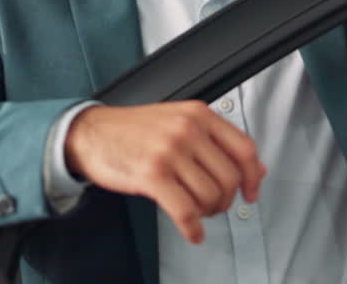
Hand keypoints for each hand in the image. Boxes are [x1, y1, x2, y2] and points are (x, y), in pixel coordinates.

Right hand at [65, 101, 265, 243]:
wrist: (90, 133)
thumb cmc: (133, 130)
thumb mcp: (178, 122)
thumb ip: (216, 141)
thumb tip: (255, 169)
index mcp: (198, 114)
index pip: (244, 148)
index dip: (253, 177)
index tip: (251, 192)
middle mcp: (187, 129)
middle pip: (229, 177)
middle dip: (226, 200)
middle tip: (215, 206)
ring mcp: (169, 151)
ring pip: (210, 196)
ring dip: (207, 213)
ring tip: (196, 213)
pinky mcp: (151, 175)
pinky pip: (185, 211)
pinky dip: (192, 228)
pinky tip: (191, 231)